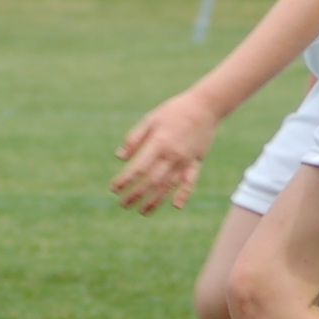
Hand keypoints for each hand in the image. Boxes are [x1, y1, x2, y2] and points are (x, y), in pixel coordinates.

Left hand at [110, 91, 221, 212]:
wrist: (205, 106)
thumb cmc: (173, 111)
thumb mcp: (150, 119)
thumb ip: (134, 138)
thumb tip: (119, 158)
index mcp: (158, 144)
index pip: (138, 168)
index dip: (125, 181)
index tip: (114, 189)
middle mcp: (171, 156)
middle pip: (151, 182)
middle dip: (135, 195)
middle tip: (123, 205)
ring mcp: (185, 161)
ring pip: (168, 186)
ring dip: (155, 201)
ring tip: (142, 211)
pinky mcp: (196, 163)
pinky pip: (190, 182)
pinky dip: (184, 195)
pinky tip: (176, 206)